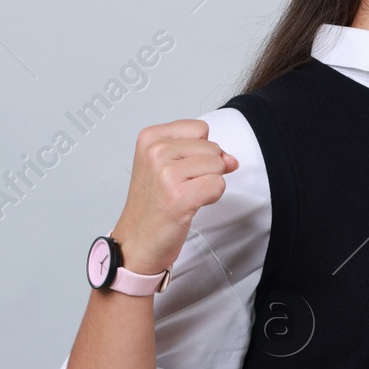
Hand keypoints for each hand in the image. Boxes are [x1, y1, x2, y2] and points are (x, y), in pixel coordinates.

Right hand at [110, 119, 238, 275]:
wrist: (137, 240)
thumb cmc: (153, 204)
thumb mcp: (167, 165)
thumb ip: (201, 152)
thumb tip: (231, 159)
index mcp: (150, 138)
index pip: (200, 128)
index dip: (201, 150)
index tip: (181, 168)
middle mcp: (155, 152)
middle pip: (212, 147)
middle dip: (206, 169)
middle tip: (181, 186)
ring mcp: (166, 174)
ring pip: (217, 166)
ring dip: (208, 184)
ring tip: (184, 195)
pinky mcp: (179, 197)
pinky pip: (218, 185)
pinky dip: (211, 198)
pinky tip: (190, 205)